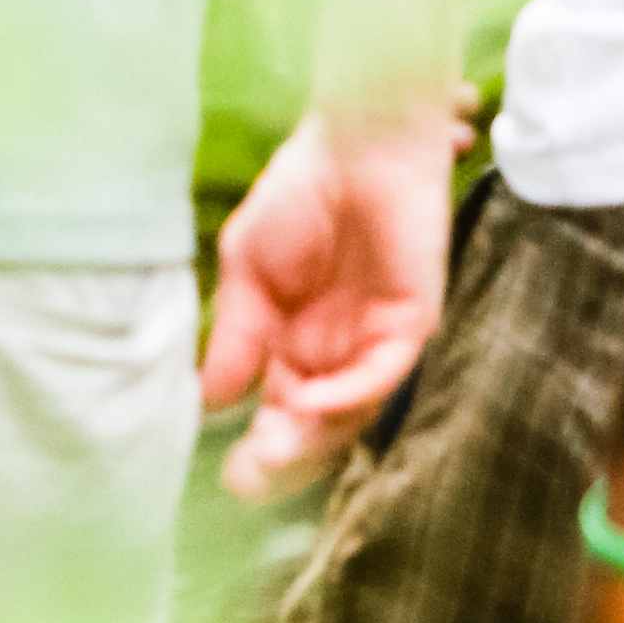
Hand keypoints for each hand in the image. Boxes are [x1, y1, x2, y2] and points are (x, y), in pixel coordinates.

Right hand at [204, 101, 466, 495]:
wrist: (355, 141)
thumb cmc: (301, 193)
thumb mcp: (247, 269)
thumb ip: (235, 334)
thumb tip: (211, 398)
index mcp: (296, 340)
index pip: (279, 410)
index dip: (258, 445)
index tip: (229, 477)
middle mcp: (338, 349)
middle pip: (315, 423)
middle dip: (282, 455)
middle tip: (247, 481)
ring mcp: (377, 338)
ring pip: (350, 409)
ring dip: (312, 435)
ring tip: (271, 453)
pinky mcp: (412, 320)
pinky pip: (382, 372)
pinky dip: (347, 392)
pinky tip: (308, 400)